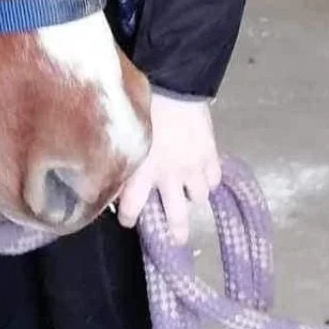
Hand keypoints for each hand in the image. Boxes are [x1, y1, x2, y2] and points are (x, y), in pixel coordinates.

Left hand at [116, 93, 220, 246]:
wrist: (173, 87)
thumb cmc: (141, 108)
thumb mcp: (125, 137)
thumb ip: (123, 160)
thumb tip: (114, 177)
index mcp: (141, 173)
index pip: (133, 208)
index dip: (129, 219)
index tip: (128, 222)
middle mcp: (168, 177)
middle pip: (175, 216)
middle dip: (176, 232)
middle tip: (177, 241)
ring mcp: (192, 168)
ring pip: (198, 197)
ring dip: (192, 197)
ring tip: (188, 195)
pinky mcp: (210, 156)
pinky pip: (214, 180)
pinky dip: (209, 180)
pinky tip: (203, 176)